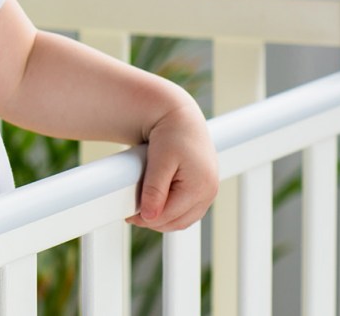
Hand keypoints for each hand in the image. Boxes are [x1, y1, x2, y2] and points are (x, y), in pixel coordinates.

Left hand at [127, 100, 218, 230]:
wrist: (181, 118)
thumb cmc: (171, 135)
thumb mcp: (159, 161)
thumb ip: (154, 190)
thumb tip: (149, 217)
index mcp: (200, 186)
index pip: (170, 216)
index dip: (147, 219)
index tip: (129, 216)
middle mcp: (209, 192)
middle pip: (178, 221)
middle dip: (154, 221)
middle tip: (132, 215)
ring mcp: (210, 191)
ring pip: (184, 219)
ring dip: (164, 219)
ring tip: (142, 211)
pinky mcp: (206, 189)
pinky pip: (189, 210)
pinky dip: (173, 211)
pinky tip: (157, 205)